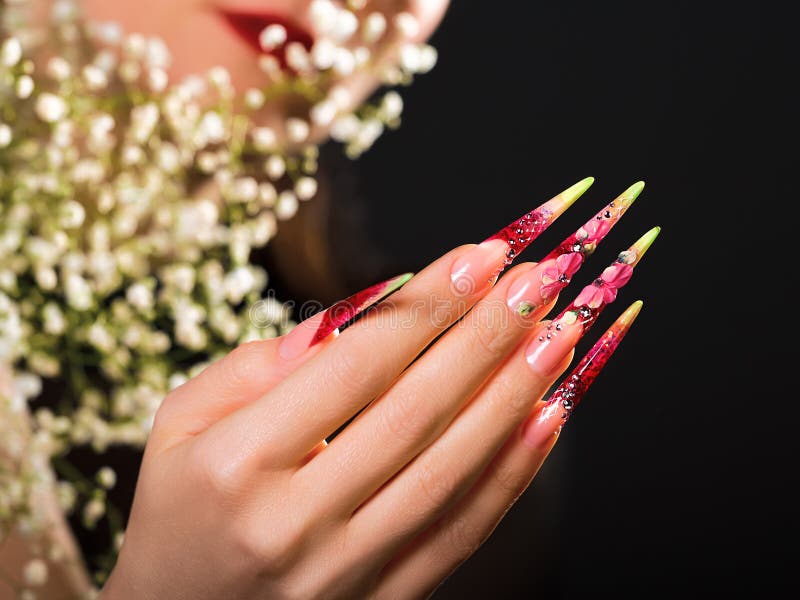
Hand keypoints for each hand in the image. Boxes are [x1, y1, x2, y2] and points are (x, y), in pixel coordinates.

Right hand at [103, 179, 656, 598]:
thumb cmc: (180, 509)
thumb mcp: (182, 424)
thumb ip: (259, 364)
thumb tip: (360, 314)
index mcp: (239, 463)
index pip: (355, 366)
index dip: (425, 306)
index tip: (479, 256)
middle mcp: (297, 520)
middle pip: (416, 410)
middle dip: (486, 335)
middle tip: (538, 278)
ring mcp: (347, 568)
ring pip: (452, 469)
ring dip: (514, 394)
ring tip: (558, 333)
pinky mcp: (385, 599)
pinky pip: (462, 531)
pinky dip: (513, 472)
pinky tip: (549, 416)